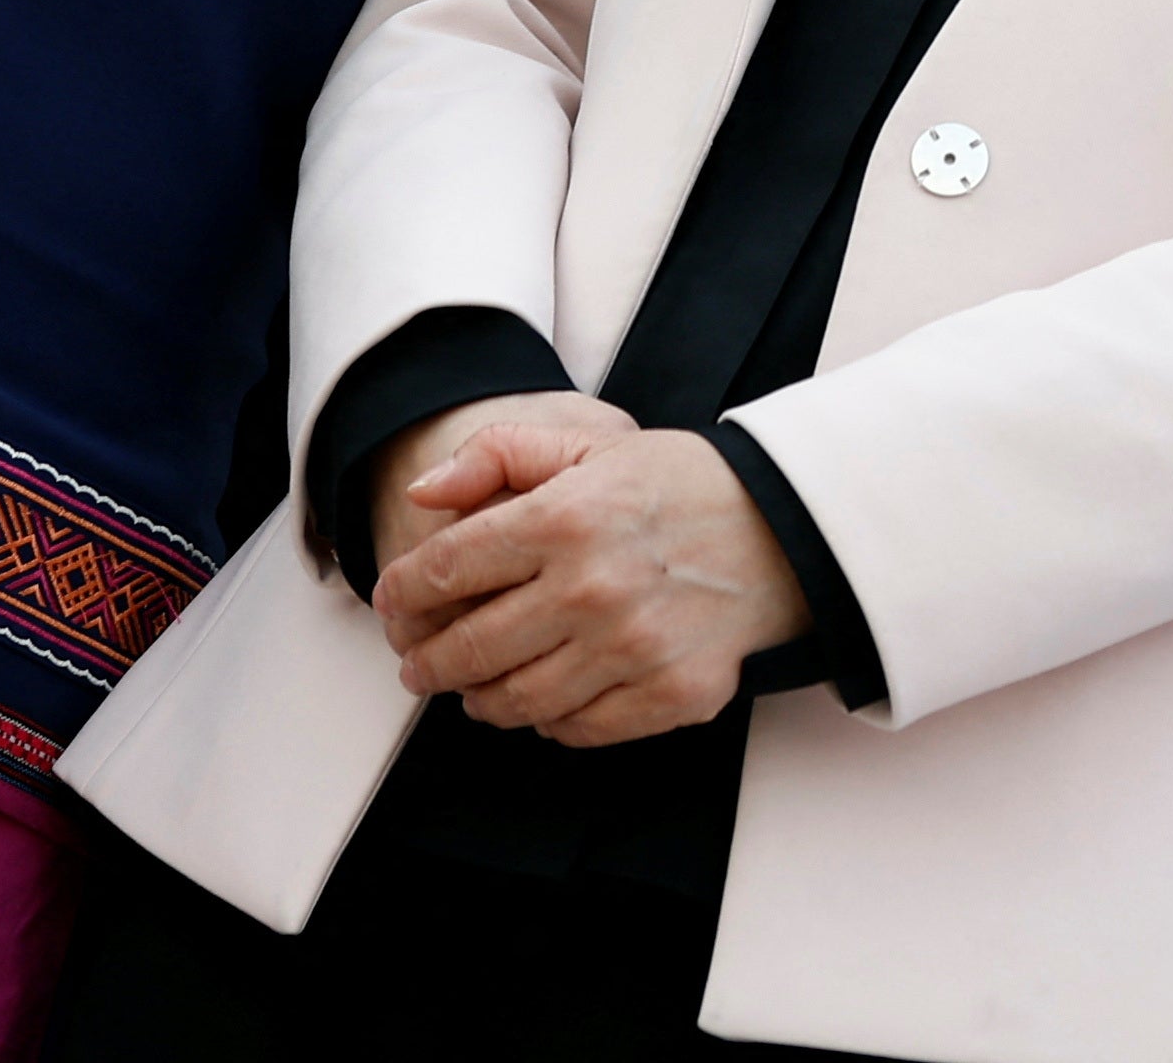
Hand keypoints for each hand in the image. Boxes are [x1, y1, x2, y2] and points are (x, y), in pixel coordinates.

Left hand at [373, 424, 811, 745]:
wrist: (781, 529)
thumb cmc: (676, 485)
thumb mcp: (588, 444)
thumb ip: (497, 456)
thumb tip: (423, 493)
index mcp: (564, 518)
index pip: (446, 570)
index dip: (401, 593)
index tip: (392, 603)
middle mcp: (593, 589)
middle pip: (467, 649)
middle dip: (425, 661)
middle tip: (416, 665)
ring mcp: (632, 650)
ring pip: (515, 701)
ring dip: (477, 699)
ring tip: (471, 688)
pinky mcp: (669, 694)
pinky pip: (577, 728)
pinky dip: (546, 721)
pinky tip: (540, 700)